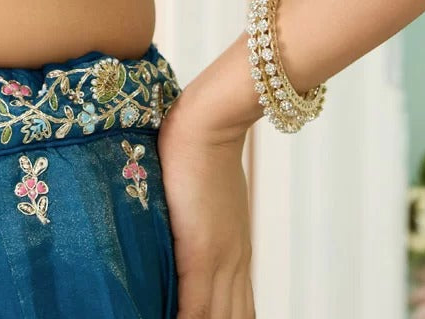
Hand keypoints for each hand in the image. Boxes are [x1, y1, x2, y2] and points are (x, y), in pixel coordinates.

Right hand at [156, 91, 256, 317]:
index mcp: (237, 255)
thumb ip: (201, 227)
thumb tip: (186, 240)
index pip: (238, 312)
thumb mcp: (213, 201)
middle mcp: (233, 264)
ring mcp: (221, 260)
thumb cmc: (201, 152)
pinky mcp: (200, 251)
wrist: (208, 124)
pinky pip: (196, 308)